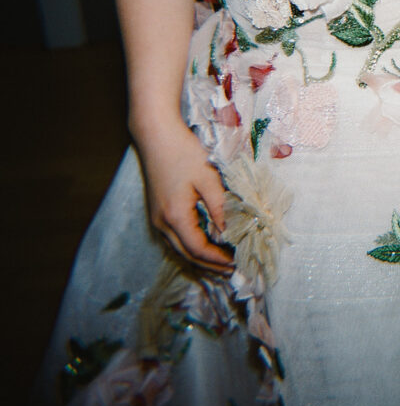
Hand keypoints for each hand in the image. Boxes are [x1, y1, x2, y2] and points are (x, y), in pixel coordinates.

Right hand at [136, 121, 233, 273]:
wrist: (156, 135)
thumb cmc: (184, 152)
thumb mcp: (208, 178)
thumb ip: (221, 207)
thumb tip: (232, 231)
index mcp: (175, 217)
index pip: (199, 249)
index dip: (219, 259)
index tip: (237, 262)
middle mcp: (162, 223)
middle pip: (187, 255)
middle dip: (210, 265)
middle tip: (233, 270)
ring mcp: (157, 218)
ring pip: (179, 249)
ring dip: (200, 258)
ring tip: (222, 262)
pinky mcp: (158, 212)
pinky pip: (175, 238)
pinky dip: (191, 247)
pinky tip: (206, 244)